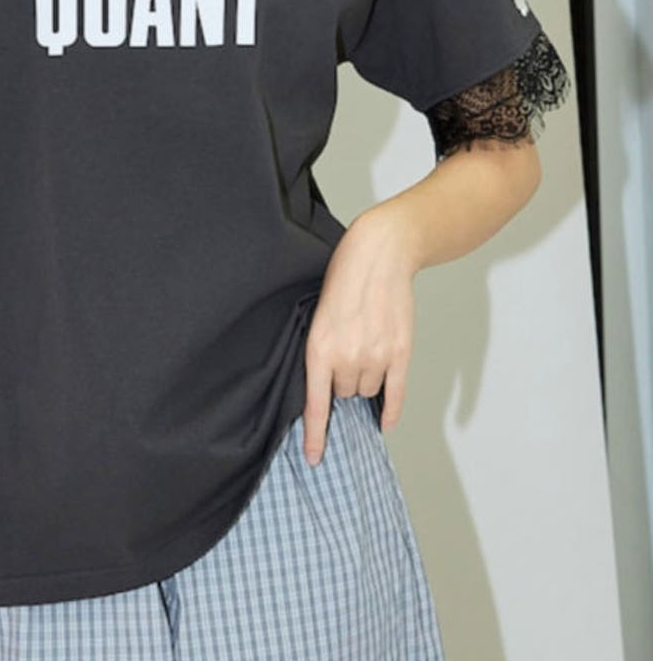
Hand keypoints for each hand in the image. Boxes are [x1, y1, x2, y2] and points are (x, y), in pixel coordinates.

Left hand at [301, 206, 418, 464]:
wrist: (378, 255)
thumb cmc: (342, 280)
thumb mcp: (317, 316)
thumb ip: (321, 352)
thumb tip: (326, 388)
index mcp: (319, 349)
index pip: (316, 405)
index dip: (315, 436)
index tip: (313, 459)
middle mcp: (347, 358)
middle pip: (344, 395)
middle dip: (341, 383)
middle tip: (344, 355)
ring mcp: (377, 357)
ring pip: (367, 391)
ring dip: (363, 382)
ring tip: (363, 350)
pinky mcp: (400, 352)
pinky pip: (395, 394)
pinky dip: (389, 410)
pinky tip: (384, 422)